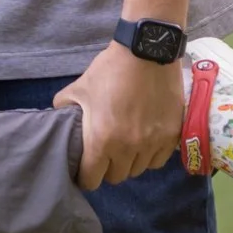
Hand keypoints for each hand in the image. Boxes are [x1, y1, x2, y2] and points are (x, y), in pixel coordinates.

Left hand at [54, 43, 186, 188]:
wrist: (147, 53)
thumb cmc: (109, 70)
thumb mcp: (79, 88)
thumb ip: (64, 108)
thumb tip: (61, 121)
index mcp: (101, 140)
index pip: (92, 179)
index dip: (86, 177)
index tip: (85, 170)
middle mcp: (128, 148)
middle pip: (116, 177)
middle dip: (107, 169)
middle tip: (104, 156)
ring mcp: (152, 144)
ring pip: (138, 170)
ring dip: (129, 163)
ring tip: (124, 148)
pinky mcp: (172, 137)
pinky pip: (158, 161)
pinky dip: (149, 157)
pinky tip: (143, 143)